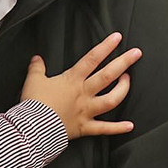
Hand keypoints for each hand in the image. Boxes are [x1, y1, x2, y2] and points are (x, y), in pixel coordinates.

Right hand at [22, 34, 138, 138]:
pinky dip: (117, 128)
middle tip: (136, 53)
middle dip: (124, 63)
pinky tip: (130, 126)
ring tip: (128, 81)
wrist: (30, 127)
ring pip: (111, 100)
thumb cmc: (33, 103)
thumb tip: (36, 59)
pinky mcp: (84, 127)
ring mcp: (86, 110)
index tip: (117, 38)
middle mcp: (83, 93)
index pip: (92, 59)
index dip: (105, 47)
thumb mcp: (33, 80)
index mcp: (72, 80)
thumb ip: (37, 68)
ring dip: (123, 90)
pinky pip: (104, 129)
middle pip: (108, 75)